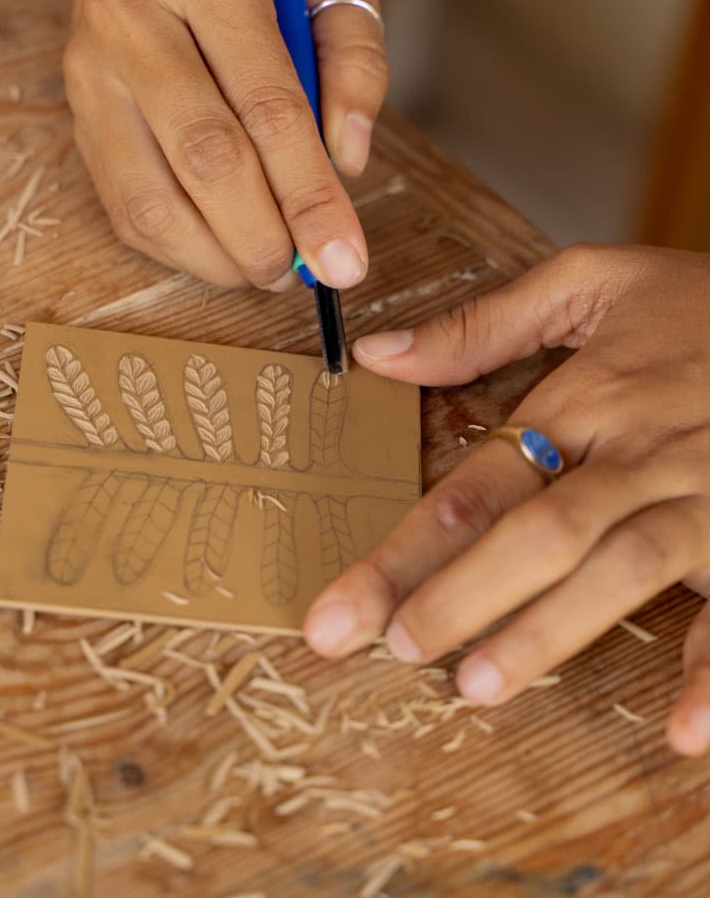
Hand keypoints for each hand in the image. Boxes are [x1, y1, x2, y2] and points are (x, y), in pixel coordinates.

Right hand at [66, 0, 387, 288]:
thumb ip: (355, 60)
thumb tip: (346, 164)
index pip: (268, 108)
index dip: (309, 197)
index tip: (344, 259)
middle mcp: (132, 21)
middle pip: (204, 160)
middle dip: (261, 238)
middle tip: (299, 274)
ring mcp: (91, 73)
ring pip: (150, 200)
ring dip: (215, 257)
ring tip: (261, 270)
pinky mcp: (78, 117)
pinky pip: (123, 209)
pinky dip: (177, 249)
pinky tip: (218, 250)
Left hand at [303, 243, 709, 755]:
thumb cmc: (705, 303)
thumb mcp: (591, 282)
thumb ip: (483, 324)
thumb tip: (374, 353)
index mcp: (585, 401)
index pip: (474, 487)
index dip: (403, 551)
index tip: (340, 610)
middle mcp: (638, 453)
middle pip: (538, 533)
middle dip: (461, 596)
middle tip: (395, 649)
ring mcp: (705, 494)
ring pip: (622, 568)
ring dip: (552, 632)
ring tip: (480, 686)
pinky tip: (684, 732)